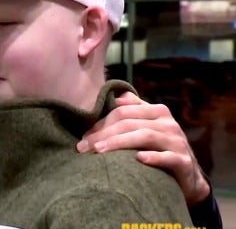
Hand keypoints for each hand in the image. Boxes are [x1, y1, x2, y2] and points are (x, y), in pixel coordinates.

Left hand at [76, 92, 209, 205]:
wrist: (189, 177)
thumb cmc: (160, 149)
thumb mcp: (148, 127)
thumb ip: (134, 110)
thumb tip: (117, 96)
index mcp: (157, 112)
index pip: (123, 111)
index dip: (100, 123)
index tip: (83, 136)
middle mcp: (168, 124)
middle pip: (129, 123)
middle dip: (103, 134)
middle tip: (83, 147)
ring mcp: (177, 142)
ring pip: (144, 136)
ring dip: (118, 143)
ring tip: (98, 152)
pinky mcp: (184, 161)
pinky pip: (168, 157)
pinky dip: (153, 157)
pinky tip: (138, 159)